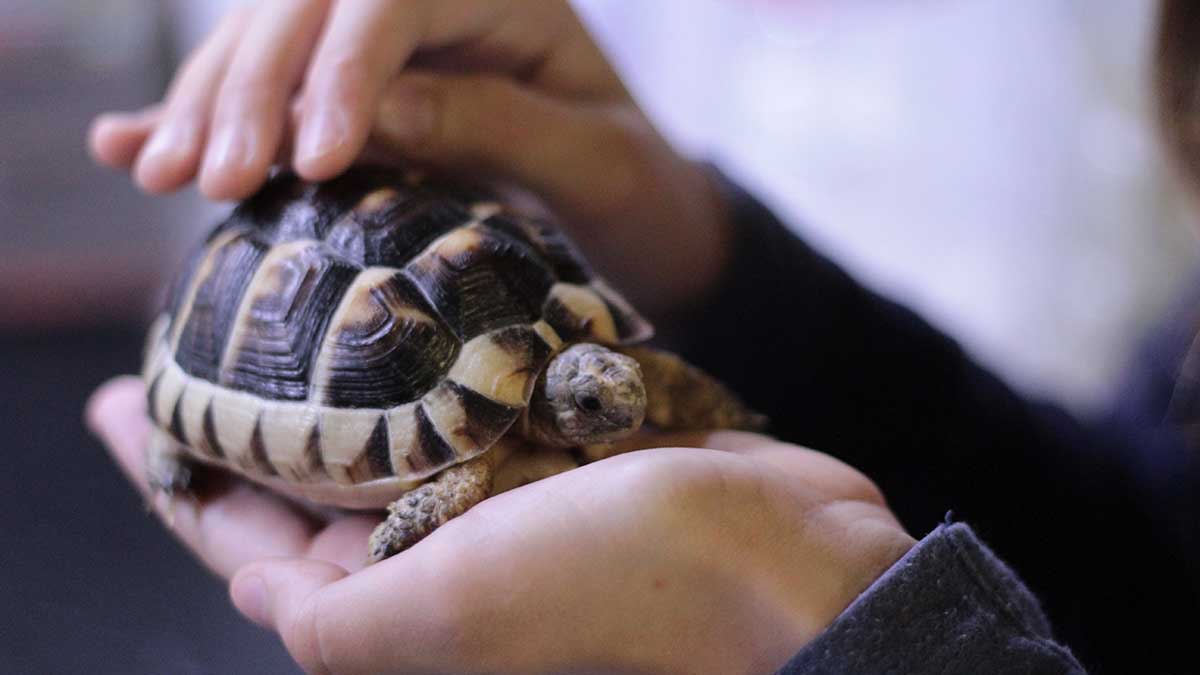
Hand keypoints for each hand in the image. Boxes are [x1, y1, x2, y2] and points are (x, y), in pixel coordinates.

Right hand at [88, 0, 730, 312]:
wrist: (639, 216)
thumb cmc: (637, 188)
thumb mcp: (596, 162)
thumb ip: (497, 127)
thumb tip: (373, 113)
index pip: (394, 0)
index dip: (343, 71)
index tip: (313, 159)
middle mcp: (433, 0)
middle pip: (312, 10)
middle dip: (255, 89)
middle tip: (212, 177)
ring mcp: (387, 43)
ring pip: (271, 44)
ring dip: (208, 105)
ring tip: (159, 174)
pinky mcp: (356, 91)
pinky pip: (271, 92)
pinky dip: (203, 117)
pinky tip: (129, 143)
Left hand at [89, 376, 913, 673]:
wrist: (779, 558)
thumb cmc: (616, 585)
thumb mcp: (446, 615)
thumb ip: (326, 615)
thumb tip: (244, 579)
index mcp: (401, 602)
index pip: (246, 539)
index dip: (171, 480)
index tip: (112, 408)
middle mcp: (443, 553)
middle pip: (310, 480)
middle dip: (244, 419)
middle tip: (187, 344)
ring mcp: (505, 497)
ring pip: (388, 429)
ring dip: (333, 377)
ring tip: (282, 308)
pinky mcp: (562, 450)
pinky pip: (468, 396)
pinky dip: (427, 355)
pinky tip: (401, 311)